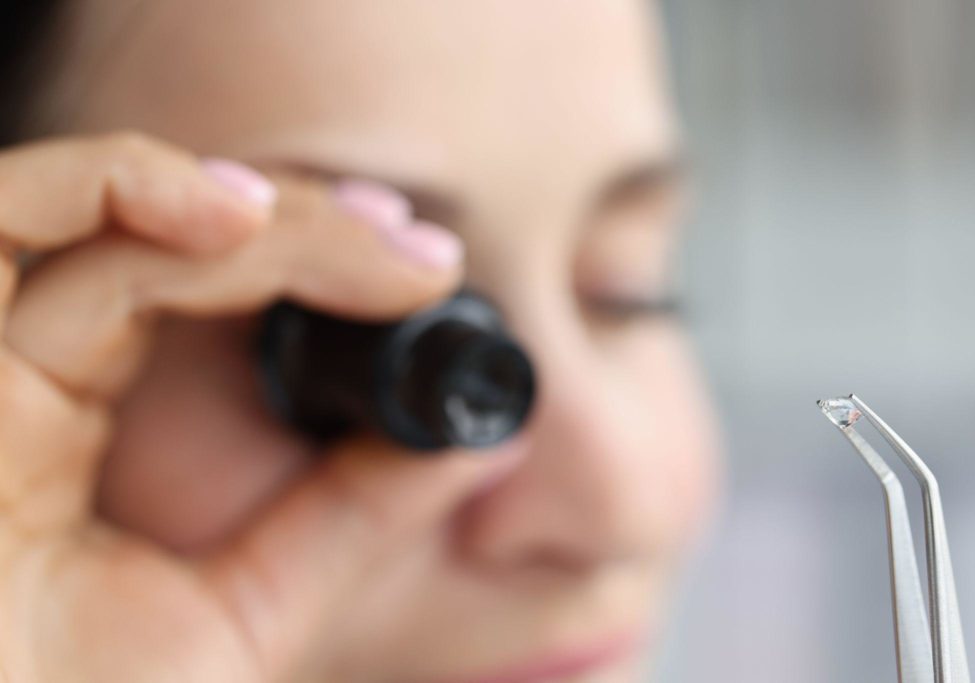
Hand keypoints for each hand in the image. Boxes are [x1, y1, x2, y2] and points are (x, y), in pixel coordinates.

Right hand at [0, 133, 508, 681]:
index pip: (185, 295)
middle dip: (303, 231)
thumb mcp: (248, 612)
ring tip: (361, 230)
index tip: (419, 266)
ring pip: (101, 222)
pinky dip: (115, 187)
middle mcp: (8, 386)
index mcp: (64, 433)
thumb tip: (480, 442)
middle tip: (419, 250)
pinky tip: (236, 216)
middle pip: (159, 248)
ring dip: (240, 204)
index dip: (304, 261)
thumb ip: (347, 520)